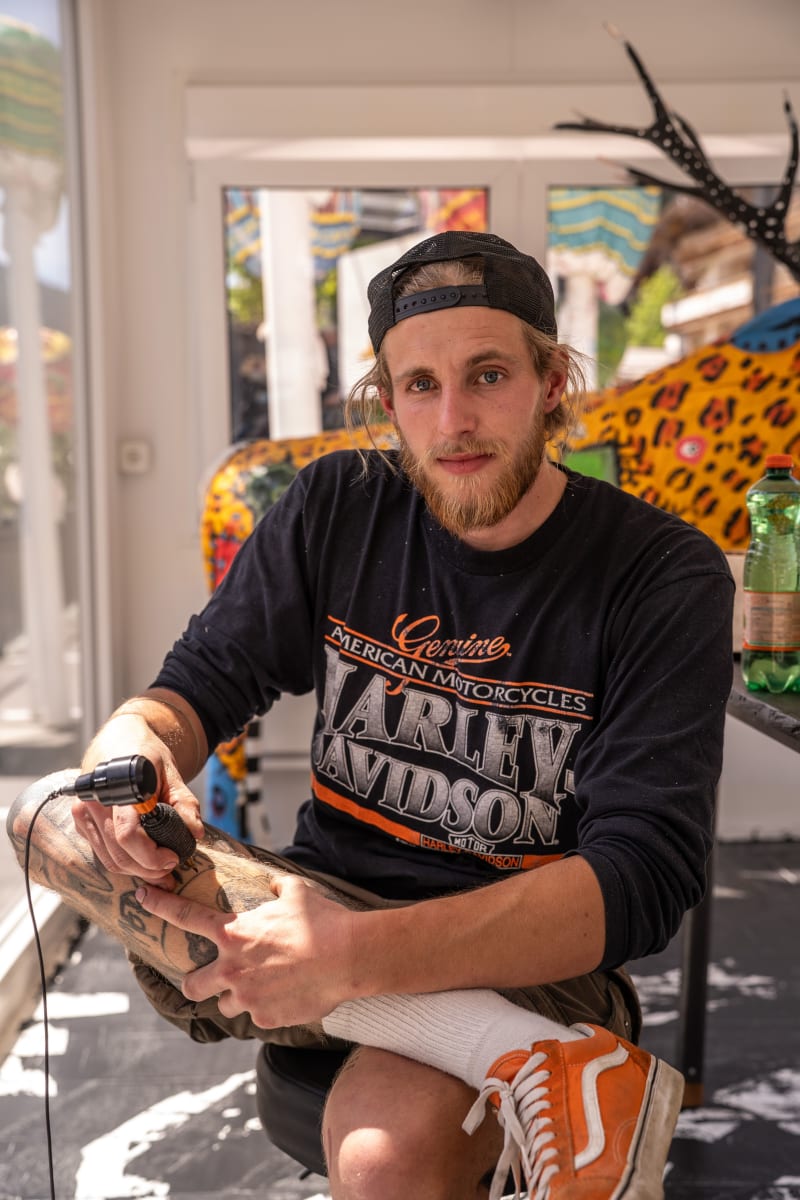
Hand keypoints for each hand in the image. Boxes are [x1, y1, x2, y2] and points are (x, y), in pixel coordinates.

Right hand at [71, 715, 203, 884]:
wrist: (120, 739)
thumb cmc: (148, 755)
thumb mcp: (172, 774)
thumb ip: (185, 803)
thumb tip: (196, 834)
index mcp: (118, 786)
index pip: (128, 834)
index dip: (151, 855)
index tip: (174, 858)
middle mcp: (94, 800)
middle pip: (118, 853)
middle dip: (148, 869)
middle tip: (171, 871)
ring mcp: (82, 812)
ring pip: (109, 859)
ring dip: (136, 871)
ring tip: (160, 871)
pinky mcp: (80, 822)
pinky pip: (101, 853)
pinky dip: (123, 862)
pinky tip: (142, 861)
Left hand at [135, 873, 358, 1027]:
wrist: (349, 956)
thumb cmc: (323, 921)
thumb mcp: (295, 893)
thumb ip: (275, 890)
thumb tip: (271, 887)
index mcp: (234, 934)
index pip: (185, 917)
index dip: (159, 905)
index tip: (142, 898)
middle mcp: (232, 969)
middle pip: (191, 984)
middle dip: (194, 982)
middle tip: (210, 976)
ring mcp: (247, 998)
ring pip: (225, 1004)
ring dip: (236, 996)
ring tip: (261, 987)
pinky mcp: (266, 1019)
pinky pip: (257, 1016)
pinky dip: (266, 1008)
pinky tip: (287, 995)